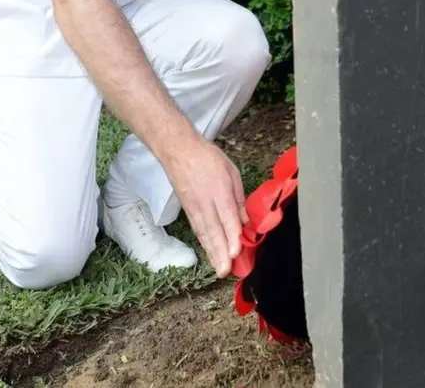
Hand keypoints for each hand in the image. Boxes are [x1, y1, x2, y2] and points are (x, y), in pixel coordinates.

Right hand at [166, 137, 248, 278]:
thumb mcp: (231, 172)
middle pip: (214, 230)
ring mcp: (194, 207)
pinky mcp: (187, 210)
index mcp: (219, 190)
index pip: (227, 216)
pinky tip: (210, 254)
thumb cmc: (208, 158)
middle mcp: (206, 202)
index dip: (231, 235)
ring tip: (219, 270)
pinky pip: (197, 230)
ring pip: (204, 234)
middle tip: (226, 272)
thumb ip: (239, 197)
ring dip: (212, 253)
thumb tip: (245, 220)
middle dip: (221, 252)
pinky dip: (204, 244)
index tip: (236, 252)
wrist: (179, 151)